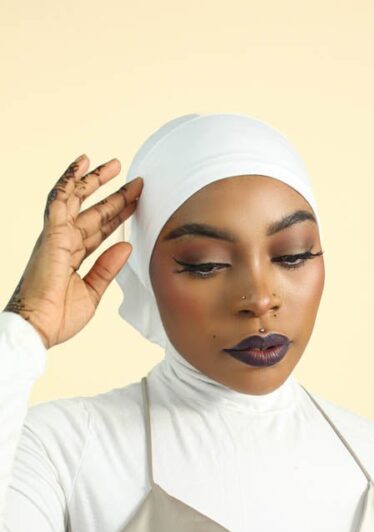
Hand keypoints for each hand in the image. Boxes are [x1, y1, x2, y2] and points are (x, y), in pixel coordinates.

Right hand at [3, 154, 142, 348]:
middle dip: (115, 196)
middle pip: (93, 211)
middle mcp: (64, 242)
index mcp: (73, 256)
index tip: (137, 202)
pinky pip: (60, 199)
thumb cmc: (58, 316)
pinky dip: (70, 180)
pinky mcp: (51, 234)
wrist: (39, 327)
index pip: (100, 229)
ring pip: (77, 199)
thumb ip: (108, 267)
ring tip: (116, 165)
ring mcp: (56, 236)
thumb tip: (127, 247)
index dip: (119, 215)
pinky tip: (82, 165)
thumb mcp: (93, 291)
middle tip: (136, 181)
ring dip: (95, 181)